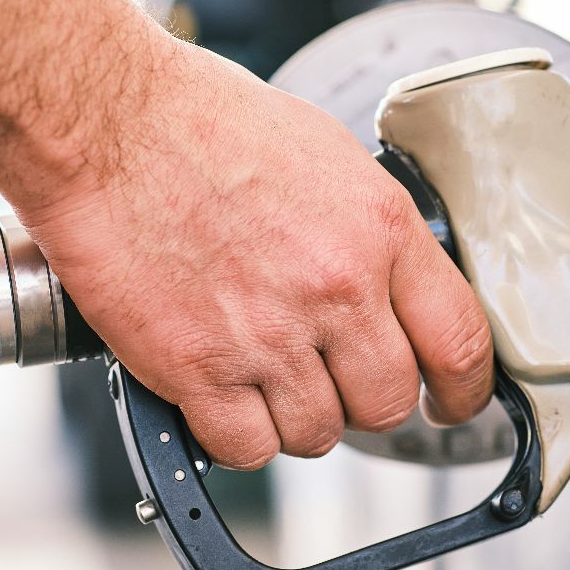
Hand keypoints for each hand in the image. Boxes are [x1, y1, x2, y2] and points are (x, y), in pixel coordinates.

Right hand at [0, 0, 493, 467]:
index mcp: (380, 228)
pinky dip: (233, 435)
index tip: (451, 403)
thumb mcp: (324, 154)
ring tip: (257, 372)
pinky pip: (246, 448)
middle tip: (328, 378)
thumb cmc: (198, 120)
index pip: (460, 341)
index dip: (463, 391)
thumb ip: (367, 230)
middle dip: (361, 400)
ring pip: (317, 434)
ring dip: (293, 417)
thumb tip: (388, 283)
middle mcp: (337, 288)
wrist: (105, 122)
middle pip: (387, 403)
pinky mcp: (199, 369)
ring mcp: (269, 335)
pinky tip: (216, 394)